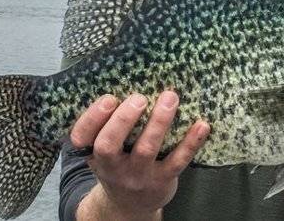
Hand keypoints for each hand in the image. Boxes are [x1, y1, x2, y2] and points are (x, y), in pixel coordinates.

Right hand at [69, 91, 209, 218]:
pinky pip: (177, 161)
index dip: (92, 117)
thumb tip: (130, 77)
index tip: (108, 98)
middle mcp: (112, 166)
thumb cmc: (118, 164)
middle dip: (123, 120)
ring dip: (159, 122)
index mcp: (93, 153)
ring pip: (146, 149)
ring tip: (170, 97)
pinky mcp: (162, 180)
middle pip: (109, 145)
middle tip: (139, 98)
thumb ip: (110, 123)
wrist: (130, 206)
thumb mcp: (105, 149)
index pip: (82, 136)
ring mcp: (137, 175)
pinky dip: (191, 142)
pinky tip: (201, 125)